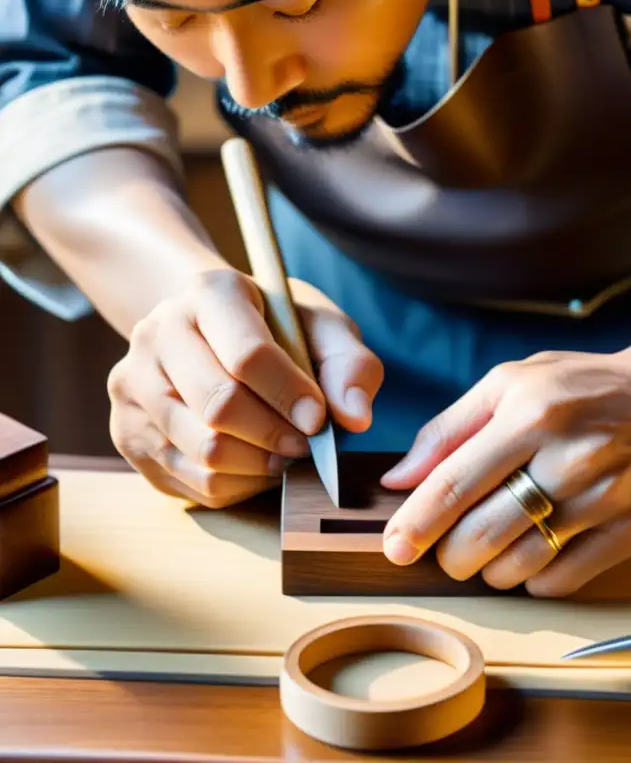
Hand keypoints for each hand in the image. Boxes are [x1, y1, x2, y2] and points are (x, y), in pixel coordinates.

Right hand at [107, 269, 382, 506]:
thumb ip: (350, 367)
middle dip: (275, 436)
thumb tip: (355, 418)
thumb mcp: (324, 329)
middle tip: (306, 445)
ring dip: (257, 466)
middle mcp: (156, 333)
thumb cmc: (279, 330)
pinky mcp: (127, 431)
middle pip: (218, 408)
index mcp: (209, 294)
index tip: (319, 421)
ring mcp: (132, 384)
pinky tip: (255, 463)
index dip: (289, 395)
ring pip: (201, 452)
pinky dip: (234, 485)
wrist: (213, 330)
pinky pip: (188, 481)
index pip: (247, 355)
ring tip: (284, 455)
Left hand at [377, 349, 630, 596]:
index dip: (414, 525)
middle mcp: (565, 457)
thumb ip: (452, 426)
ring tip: (495, 550)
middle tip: (450, 550)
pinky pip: (563, 579)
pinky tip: (536, 555)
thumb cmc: (595, 388)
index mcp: (529, 413)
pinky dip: (535, 579)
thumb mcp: (518, 381)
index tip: (395, 547)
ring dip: (491, 570)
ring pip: (517, 566)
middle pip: (479, 536)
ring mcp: (602, 498)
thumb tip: (398, 477)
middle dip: (450, 555)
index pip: (451, 484)